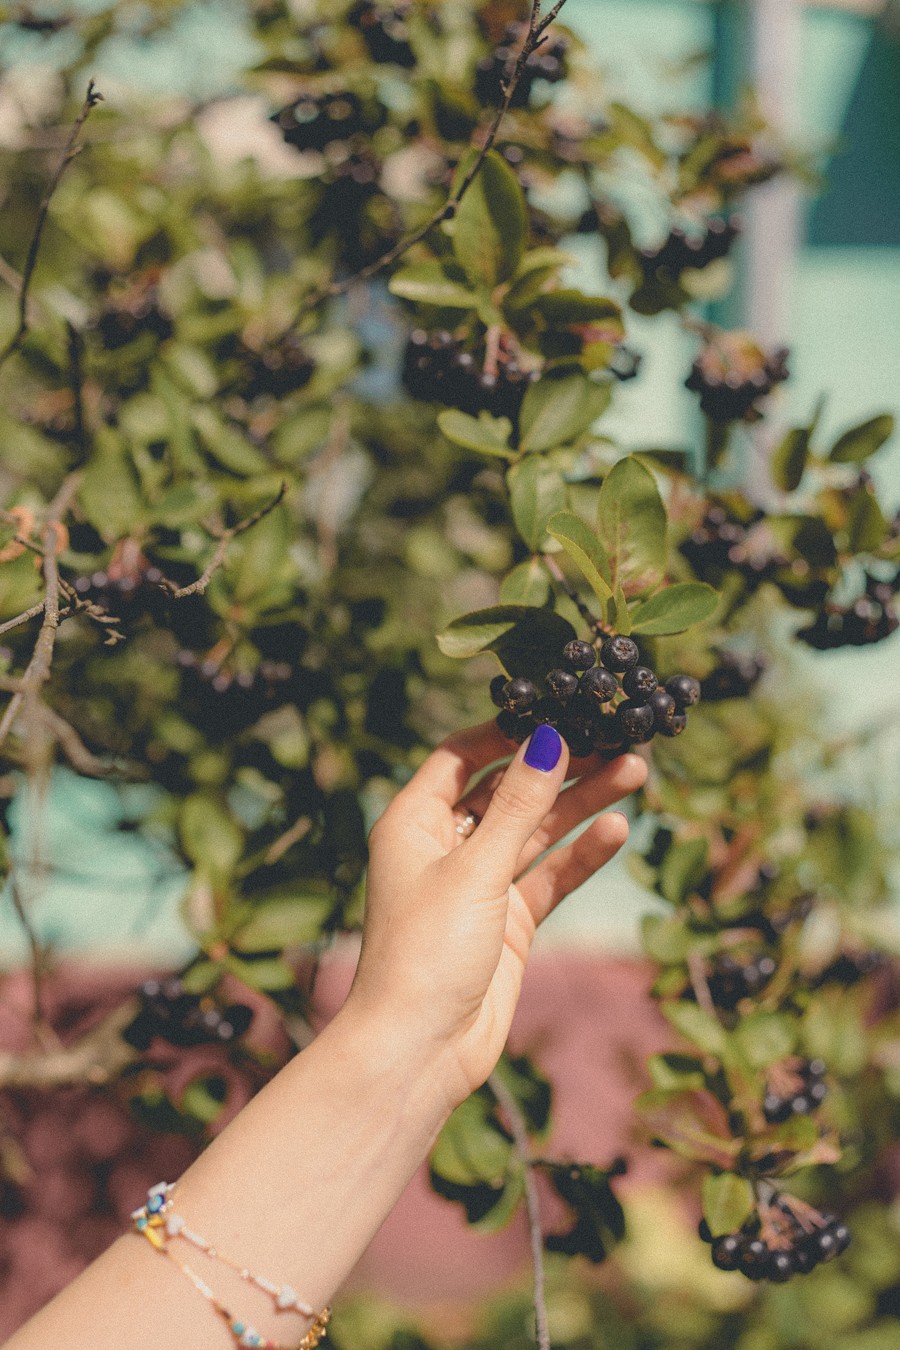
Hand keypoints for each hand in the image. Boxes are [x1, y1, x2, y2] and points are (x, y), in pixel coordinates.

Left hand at [345, 720, 646, 1108]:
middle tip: (613, 737)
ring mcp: (479, 884)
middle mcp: (444, 846)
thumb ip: (517, 805)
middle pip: (508, 790)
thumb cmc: (427, 951)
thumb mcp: (474, 868)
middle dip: (559, 766)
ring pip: (536, 830)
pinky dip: (581, 854)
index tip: (557, 710)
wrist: (421, 1049)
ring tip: (635, 769)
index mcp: (412, 821)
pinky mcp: (508, 921)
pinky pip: (550, 875)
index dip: (507, 733)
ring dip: (581, 803)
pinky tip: (618, 828)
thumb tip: (549, 738)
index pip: (461, 755)